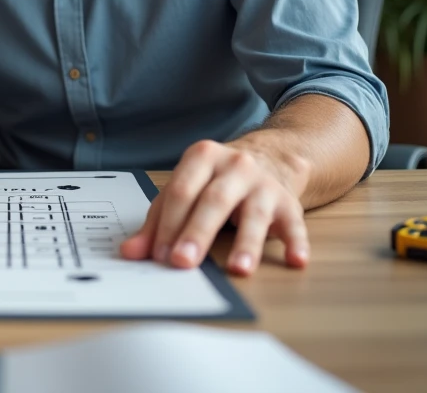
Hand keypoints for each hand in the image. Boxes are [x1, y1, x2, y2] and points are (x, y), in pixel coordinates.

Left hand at [119, 139, 310, 275]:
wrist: (270, 158)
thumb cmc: (216, 180)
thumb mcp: (185, 189)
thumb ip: (157, 221)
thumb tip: (130, 253)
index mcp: (202, 157)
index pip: (181, 191)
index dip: (168, 224)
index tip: (158, 255)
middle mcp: (235, 166)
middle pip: (213, 201)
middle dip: (197, 233)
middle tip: (183, 262)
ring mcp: (264, 184)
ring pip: (254, 214)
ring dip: (246, 243)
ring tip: (239, 269)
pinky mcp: (289, 203)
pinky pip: (295, 224)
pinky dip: (296, 243)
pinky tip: (295, 261)